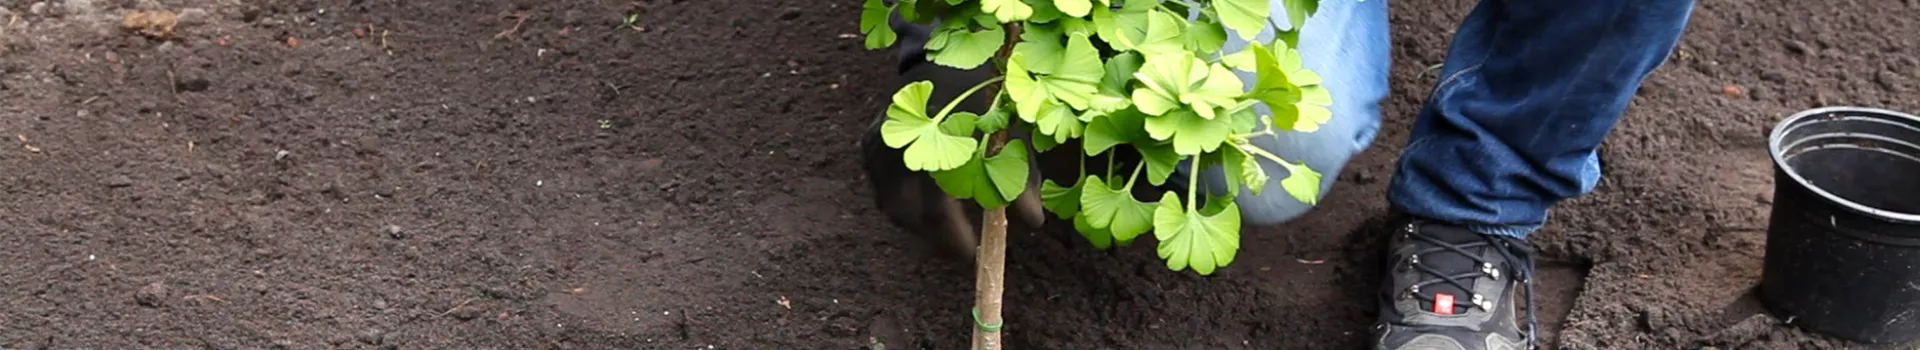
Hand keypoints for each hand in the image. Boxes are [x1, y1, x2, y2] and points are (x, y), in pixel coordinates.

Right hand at [860, 62, 1045, 261]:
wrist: (945, 56)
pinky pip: (883, 187)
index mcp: (934, 141)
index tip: (973, 253)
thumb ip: (1019, 179)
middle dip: (934, 235)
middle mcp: (897, 145)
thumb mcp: (1010, 134)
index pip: (935, 208)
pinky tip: (927, 195)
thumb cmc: (984, 95)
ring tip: (947, 220)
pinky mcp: (868, 144)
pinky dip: (905, 199)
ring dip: (919, 219)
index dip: (953, 238)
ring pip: (891, 204)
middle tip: (960, 245)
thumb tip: (1031, 224)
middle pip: (906, 212)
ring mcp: (877, 144)